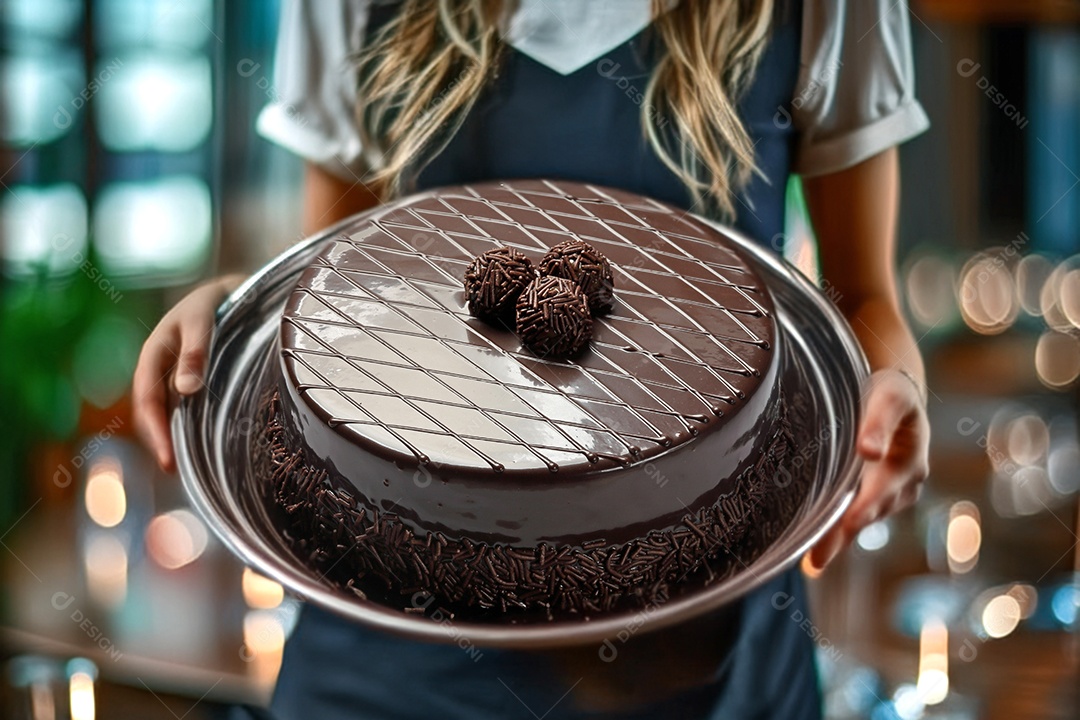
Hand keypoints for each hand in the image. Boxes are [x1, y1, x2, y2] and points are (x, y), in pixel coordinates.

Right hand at [133, 274, 245, 472]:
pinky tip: (201, 443)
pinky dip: (188, 426)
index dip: (155, 431)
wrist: (230, 289)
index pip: (148, 400)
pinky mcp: (191, 379)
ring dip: (173, 436)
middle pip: (152, 412)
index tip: (167, 460)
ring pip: (168, 412)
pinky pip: (183, 407)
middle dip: (161, 441)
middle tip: (174, 470)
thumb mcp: (203, 321)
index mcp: (154, 354)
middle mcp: (159, 368)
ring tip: (188, 466)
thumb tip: (185, 391)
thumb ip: (196, 352)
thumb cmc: (215, 302)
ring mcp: (173, 374)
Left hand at [808, 368, 929, 569]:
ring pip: (864, 519)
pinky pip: (859, 516)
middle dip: (842, 536)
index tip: (844, 528)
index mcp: (908, 462)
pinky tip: (816, 549)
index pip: (879, 492)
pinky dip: (840, 531)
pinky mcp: (880, 496)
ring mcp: (894, 494)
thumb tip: (869, 451)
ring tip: (812, 560)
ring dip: (840, 538)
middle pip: (869, 513)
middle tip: (815, 561)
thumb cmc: (890, 394)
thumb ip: (879, 421)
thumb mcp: (889, 398)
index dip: (860, 511)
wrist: (901, 398)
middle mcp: (905, 485)